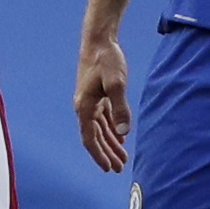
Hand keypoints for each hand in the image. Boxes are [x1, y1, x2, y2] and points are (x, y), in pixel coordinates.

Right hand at [75, 34, 131, 171]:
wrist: (99, 40)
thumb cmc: (106, 59)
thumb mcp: (116, 83)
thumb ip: (120, 107)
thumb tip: (124, 131)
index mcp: (84, 107)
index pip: (90, 138)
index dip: (99, 154)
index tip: (108, 168)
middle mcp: (85, 107)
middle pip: (95, 136)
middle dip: (106, 153)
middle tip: (119, 168)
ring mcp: (91, 100)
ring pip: (100, 128)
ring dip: (111, 143)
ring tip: (122, 158)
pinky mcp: (98, 94)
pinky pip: (104, 118)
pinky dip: (112, 129)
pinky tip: (121, 136)